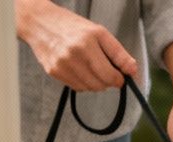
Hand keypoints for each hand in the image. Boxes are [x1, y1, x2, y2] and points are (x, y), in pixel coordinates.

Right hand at [15, 0, 135, 91]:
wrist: (40, 22)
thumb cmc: (72, 27)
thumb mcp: (99, 33)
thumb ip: (118, 53)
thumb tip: (132, 71)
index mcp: (88, 42)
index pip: (110, 75)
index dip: (119, 79)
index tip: (119, 76)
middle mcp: (74, 54)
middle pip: (101, 84)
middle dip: (108, 81)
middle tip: (104, 70)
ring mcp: (62, 64)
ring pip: (89, 88)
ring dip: (95, 83)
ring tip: (89, 67)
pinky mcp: (53, 72)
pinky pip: (76, 87)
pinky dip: (82, 82)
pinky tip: (78, 69)